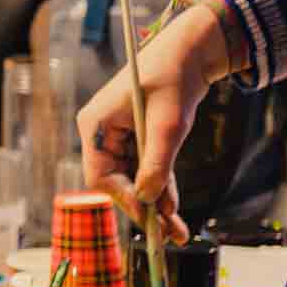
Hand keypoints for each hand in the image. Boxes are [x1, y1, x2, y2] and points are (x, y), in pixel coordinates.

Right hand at [76, 0, 234, 229]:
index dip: (124, 197)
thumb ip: (157, 163)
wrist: (190, 53)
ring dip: (156, 204)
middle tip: (168, 233)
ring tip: (178, 230)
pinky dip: (162, 189)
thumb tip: (149, 200)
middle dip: (143, 207)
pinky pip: (147, 171)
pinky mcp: (138, 140)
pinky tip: (175, 212)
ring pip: (134, 180)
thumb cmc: (173, 78)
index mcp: (96, 125)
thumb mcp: (168, 124)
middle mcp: (102, 133)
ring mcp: (120, 137)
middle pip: (117, 181)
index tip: (149, 215)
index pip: (100, 174)